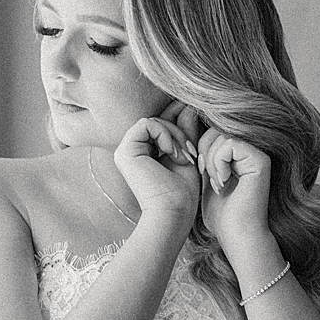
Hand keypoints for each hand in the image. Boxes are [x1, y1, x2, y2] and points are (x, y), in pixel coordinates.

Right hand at [114, 101, 200, 226]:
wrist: (173, 212)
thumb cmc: (182, 192)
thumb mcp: (187, 155)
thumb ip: (185, 131)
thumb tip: (187, 106)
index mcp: (143, 153)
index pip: (161, 125)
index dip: (179, 124)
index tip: (194, 140)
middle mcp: (131, 151)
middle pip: (158, 121)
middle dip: (179, 132)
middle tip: (189, 153)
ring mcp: (125, 151)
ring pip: (153, 120)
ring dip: (174, 135)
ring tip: (182, 157)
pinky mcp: (125, 151)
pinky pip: (146, 123)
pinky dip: (164, 134)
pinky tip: (171, 153)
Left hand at [198, 127, 271, 252]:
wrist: (237, 235)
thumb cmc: (221, 214)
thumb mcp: (206, 178)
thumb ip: (204, 154)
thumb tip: (188, 127)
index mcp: (240, 153)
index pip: (212, 131)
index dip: (199, 147)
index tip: (200, 170)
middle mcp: (251, 149)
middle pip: (216, 129)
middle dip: (203, 152)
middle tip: (206, 175)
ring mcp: (258, 153)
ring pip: (222, 136)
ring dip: (211, 160)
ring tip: (217, 183)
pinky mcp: (261, 160)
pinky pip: (230, 144)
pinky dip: (219, 163)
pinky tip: (224, 182)